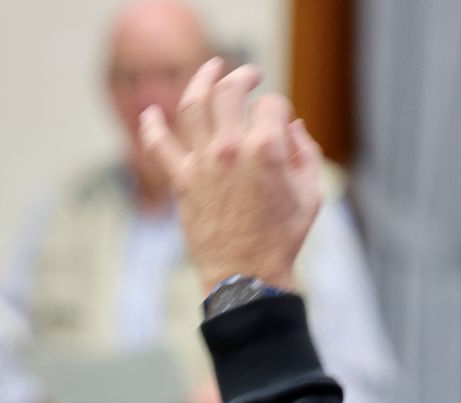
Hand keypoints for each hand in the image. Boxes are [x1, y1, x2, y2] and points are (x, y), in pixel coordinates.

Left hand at [138, 59, 322, 294]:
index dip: (279, 110)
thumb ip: (306, 153)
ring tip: (211, 68)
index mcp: (266, 148)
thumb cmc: (282, 239)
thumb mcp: (311, 194)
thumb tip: (293, 126)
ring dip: (202, 79)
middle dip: (243, 78)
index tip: (281, 123)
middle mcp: (231, 148)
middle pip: (231, 92)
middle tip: (250, 77)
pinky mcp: (182, 181)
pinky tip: (149, 113)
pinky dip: (151, 126)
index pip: (272, 105)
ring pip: (194, 104)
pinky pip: (159, 146)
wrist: (245, 276)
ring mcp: (202, 163)